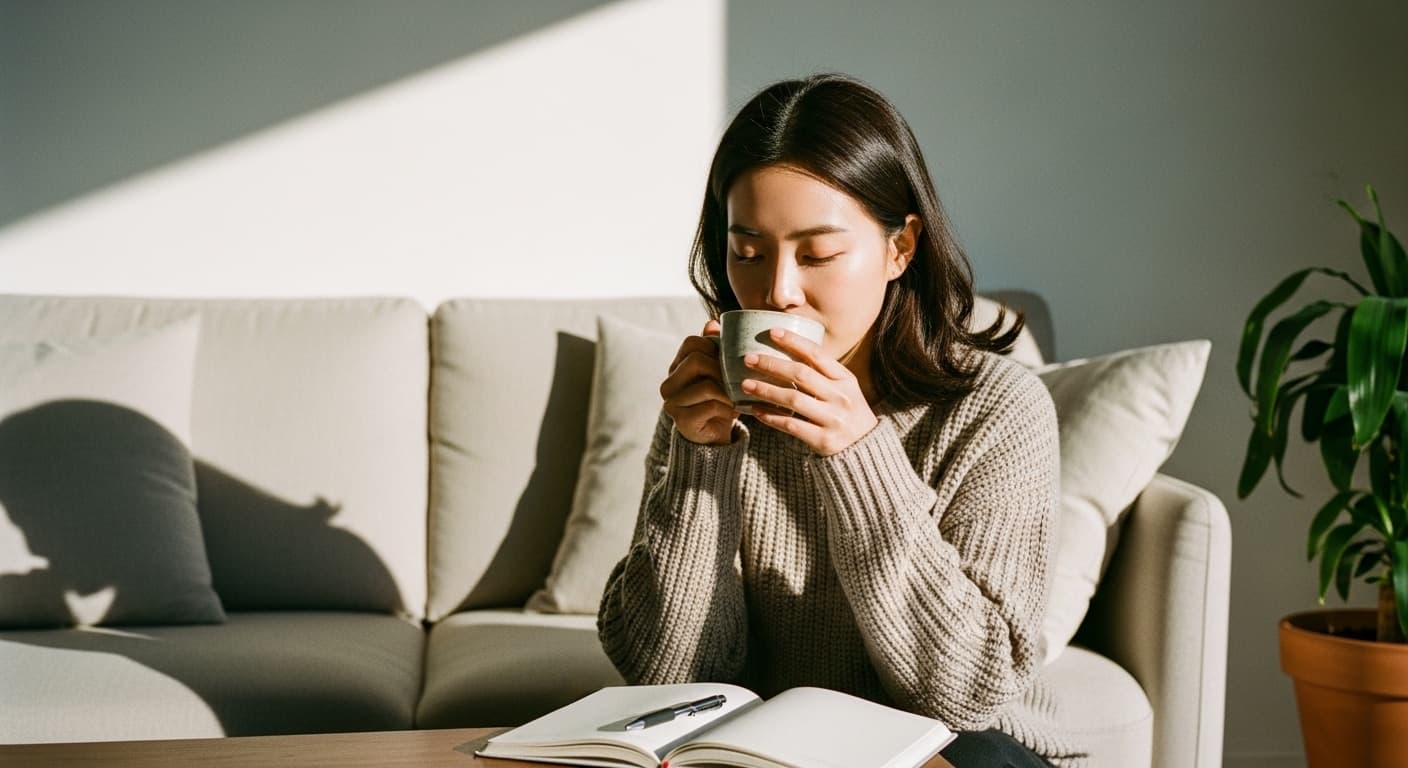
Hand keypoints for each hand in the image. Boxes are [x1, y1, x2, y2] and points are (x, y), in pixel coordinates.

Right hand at [661, 320, 739, 445]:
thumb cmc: (719, 400)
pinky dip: (726, 407)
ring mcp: (672, 403)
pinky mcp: (682, 421)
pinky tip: (731, 412)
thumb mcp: (720, 372)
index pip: (692, 342)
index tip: (728, 359)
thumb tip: (713, 323)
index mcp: (676, 367)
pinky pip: (711, 405)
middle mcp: (669, 383)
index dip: (714, 347)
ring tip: (736, 397)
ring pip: (706, 384)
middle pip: (697, 360)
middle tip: (735, 379)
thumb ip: (716, 348)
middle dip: (722, 369)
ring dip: (728, 391)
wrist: (714, 437)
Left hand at [741, 327, 877, 456]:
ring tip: (746, 384)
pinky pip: (791, 425)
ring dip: (766, 390)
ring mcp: (832, 419)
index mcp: (845, 379)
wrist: (866, 448)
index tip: (772, 332)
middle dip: (772, 364)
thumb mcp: (844, 388)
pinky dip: (771, 416)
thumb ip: (823, 373)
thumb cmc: (847, 412)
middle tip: (749, 358)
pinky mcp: (822, 440)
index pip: (817, 355)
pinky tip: (756, 410)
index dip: (794, 342)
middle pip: (801, 375)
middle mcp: (840, 397)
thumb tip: (788, 351)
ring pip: (793, 399)